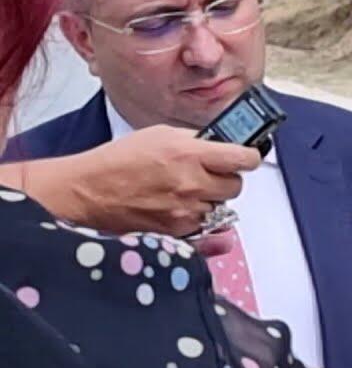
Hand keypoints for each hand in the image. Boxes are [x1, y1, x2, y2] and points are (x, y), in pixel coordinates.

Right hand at [19, 125, 260, 236]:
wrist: (87, 191)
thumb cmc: (118, 161)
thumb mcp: (160, 134)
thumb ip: (196, 141)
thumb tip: (221, 144)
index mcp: (190, 155)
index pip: (244, 159)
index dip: (248, 157)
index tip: (245, 157)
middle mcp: (192, 185)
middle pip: (236, 186)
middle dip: (226, 179)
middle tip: (208, 175)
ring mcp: (186, 212)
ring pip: (221, 208)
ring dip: (210, 201)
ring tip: (184, 192)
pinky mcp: (177, 233)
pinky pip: (206, 229)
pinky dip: (200, 220)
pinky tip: (183, 209)